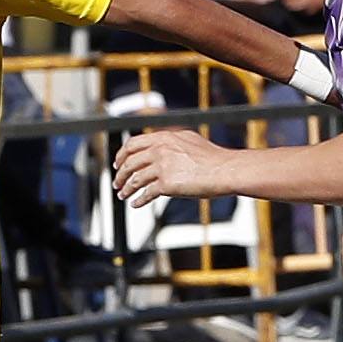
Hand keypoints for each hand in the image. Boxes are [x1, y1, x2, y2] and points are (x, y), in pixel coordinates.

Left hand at [112, 127, 233, 209]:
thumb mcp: (189, 141)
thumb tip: (159, 146)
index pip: (133, 144)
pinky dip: (139, 200)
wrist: (225, 170)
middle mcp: (160, 150)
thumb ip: (171, 142)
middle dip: (120, 174)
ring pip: (135, 179)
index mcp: (164, 138)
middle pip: (130, 162)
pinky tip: (135, 204)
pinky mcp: (167, 184)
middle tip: (117, 183)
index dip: (122, 155)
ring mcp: (162, 167)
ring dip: (126, 188)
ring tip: (123, 195)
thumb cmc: (212, 158)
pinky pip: (146, 193)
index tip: (118, 164)